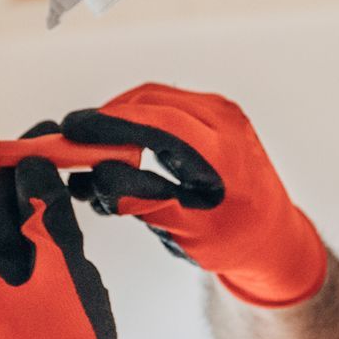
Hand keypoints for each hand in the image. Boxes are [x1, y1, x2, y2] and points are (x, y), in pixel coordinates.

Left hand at [0, 123, 142, 338]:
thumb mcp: (64, 270)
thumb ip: (50, 217)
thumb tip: (34, 169)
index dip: (23, 162)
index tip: (47, 136)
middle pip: (10, 216)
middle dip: (39, 186)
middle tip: (69, 157)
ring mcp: (1, 303)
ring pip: (25, 242)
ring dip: (50, 218)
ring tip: (75, 192)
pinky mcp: (22, 318)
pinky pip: (35, 268)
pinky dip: (55, 249)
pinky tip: (77, 247)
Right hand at [60, 83, 325, 306]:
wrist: (269, 232)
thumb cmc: (233, 239)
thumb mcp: (188, 234)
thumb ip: (145, 203)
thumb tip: (99, 178)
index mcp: (225, 155)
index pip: (161, 125)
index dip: (112, 124)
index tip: (73, 130)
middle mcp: (226, 123)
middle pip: (150, 104)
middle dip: (105, 122)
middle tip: (69, 146)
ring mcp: (221, 111)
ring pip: (152, 99)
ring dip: (117, 120)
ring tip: (91, 152)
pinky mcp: (213, 109)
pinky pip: (164, 103)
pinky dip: (134, 119)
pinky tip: (116, 144)